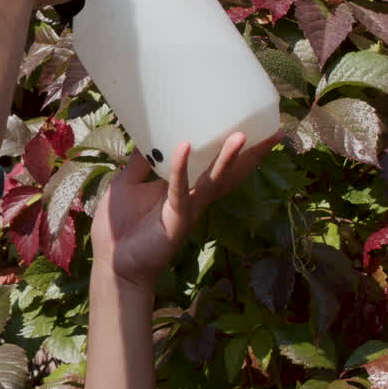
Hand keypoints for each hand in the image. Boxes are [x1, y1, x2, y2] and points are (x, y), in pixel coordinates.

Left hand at [91, 132, 279, 290]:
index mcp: (184, 188)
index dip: (234, 149)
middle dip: (252, 155)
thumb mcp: (127, 184)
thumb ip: (141, 162)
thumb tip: (148, 134)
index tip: (254, 126)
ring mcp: (187, 209)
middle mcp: (193, 198)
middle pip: (228, 173)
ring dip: (227, 159)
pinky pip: (179, 190)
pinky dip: (180, 167)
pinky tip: (185, 146)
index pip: (214, 165)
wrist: (113, 262)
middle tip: (275, 131)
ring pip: (213, 180)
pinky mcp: (174, 219)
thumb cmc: (120, 226)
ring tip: (242, 136)